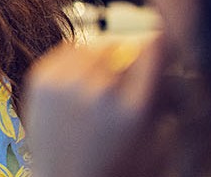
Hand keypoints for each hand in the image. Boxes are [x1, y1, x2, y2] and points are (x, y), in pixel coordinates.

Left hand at [24, 36, 167, 176]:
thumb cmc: (113, 166)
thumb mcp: (154, 140)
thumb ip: (165, 98)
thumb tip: (168, 52)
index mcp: (133, 109)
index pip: (154, 50)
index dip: (161, 45)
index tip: (161, 45)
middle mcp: (98, 93)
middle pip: (122, 45)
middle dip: (129, 57)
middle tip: (125, 79)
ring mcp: (66, 85)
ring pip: (94, 45)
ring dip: (104, 57)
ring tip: (102, 84)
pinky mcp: (42, 81)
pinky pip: (68, 50)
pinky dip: (78, 60)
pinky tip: (82, 83)